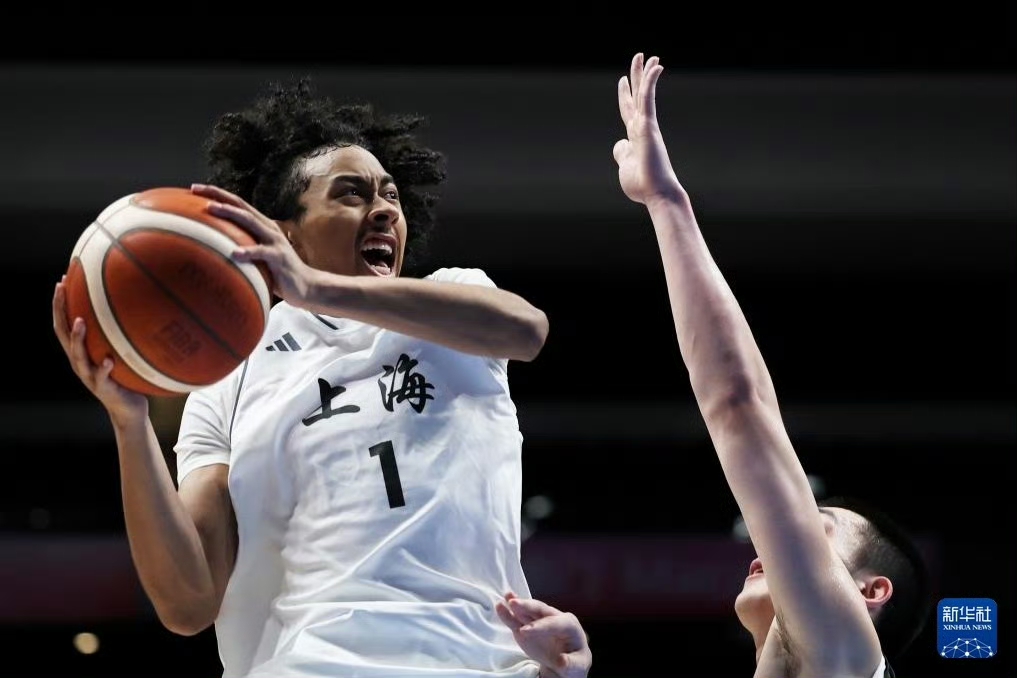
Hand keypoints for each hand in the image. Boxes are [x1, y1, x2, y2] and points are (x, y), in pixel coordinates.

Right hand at [52, 277, 148, 421]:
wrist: (129, 410)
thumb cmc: (127, 377)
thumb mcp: (122, 352)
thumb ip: (122, 334)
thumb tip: (140, 306)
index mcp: (82, 352)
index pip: (65, 323)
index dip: (60, 303)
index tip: (62, 280)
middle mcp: (80, 361)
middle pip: (63, 333)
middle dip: (60, 310)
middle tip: (61, 289)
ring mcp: (89, 376)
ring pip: (78, 355)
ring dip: (77, 338)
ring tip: (81, 321)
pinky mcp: (103, 389)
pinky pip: (102, 377)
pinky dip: (104, 368)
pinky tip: (109, 359)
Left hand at [190, 183, 314, 304]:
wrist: (306, 286)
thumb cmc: (277, 273)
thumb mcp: (257, 258)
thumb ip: (241, 249)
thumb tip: (210, 254)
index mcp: (261, 226)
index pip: (237, 204)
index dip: (217, 194)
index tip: (193, 188)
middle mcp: (268, 228)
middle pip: (241, 205)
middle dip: (218, 195)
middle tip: (195, 189)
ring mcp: (275, 241)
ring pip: (250, 222)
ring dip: (230, 213)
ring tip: (211, 209)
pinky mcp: (279, 258)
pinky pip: (263, 253)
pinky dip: (249, 252)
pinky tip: (235, 253)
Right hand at [496, 592, 590, 677]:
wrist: (566, 662)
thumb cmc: (574, 662)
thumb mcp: (576, 666)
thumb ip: (570, 663)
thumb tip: (561, 661)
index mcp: (569, 625)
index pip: (554, 623)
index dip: (540, 626)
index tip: (525, 632)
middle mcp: (553, 618)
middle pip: (540, 610)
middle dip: (527, 606)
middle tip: (514, 603)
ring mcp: (538, 621)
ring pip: (527, 611)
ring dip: (516, 604)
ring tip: (506, 598)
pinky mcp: (526, 627)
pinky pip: (517, 620)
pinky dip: (508, 614)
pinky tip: (500, 606)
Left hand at [613, 52, 683, 206]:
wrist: (656, 194)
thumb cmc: (642, 186)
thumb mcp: (625, 167)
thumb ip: (622, 153)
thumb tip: (619, 144)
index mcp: (635, 137)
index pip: (628, 110)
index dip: (625, 94)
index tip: (623, 80)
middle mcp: (642, 127)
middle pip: (638, 95)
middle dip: (637, 76)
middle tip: (640, 56)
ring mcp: (646, 125)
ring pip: (644, 93)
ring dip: (645, 73)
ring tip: (648, 55)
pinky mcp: (648, 125)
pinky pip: (648, 98)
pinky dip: (650, 82)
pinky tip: (655, 66)